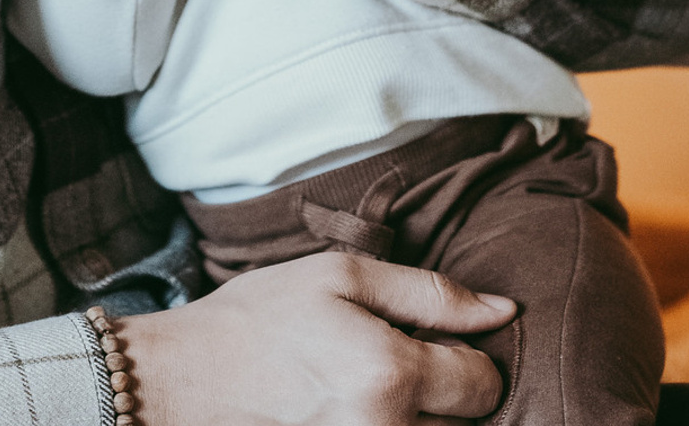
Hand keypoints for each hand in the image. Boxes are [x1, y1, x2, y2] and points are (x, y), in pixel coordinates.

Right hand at [116, 252, 512, 425]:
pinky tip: (360, 409)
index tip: (440, 344)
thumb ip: (430, 294)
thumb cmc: (261, 319)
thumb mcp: (341, 276)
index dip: (473, 358)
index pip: (485, 385)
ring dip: (423, 418)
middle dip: (449, 395)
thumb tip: (504, 310)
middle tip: (404, 366)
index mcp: (391, 375)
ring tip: (380, 389)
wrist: (184, 381)